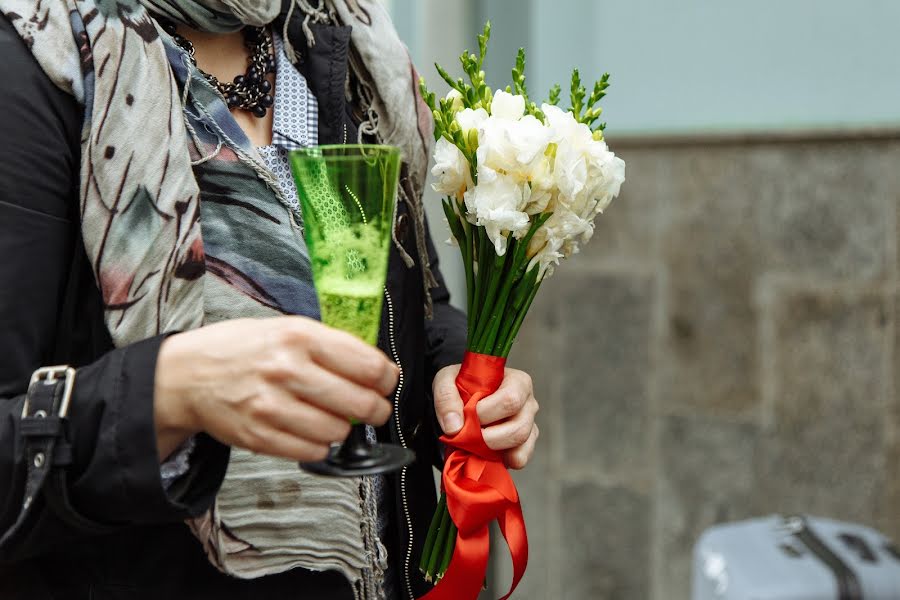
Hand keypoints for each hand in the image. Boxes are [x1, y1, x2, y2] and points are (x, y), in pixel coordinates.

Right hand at [154, 317, 398, 461]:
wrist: (187, 375)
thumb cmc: (243, 349)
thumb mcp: (286, 328)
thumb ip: (330, 345)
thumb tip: (378, 369)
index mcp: (299, 336)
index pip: (369, 365)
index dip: (387, 378)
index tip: (386, 382)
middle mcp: (286, 370)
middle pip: (360, 403)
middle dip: (376, 410)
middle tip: (373, 409)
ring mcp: (271, 406)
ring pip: (338, 431)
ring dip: (344, 428)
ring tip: (332, 417)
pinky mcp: (259, 437)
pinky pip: (312, 451)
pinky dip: (319, 444)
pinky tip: (311, 429)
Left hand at [433, 364, 539, 469]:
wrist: (463, 393)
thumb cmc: (461, 383)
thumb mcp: (447, 380)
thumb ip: (446, 397)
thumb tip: (454, 427)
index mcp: (517, 382)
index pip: (510, 400)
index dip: (486, 413)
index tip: (468, 415)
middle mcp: (528, 403)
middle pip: (519, 428)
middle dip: (489, 438)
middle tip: (469, 434)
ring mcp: (528, 424)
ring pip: (520, 445)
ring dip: (493, 450)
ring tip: (475, 443)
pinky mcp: (525, 443)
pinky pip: (520, 458)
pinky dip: (501, 461)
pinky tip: (486, 453)